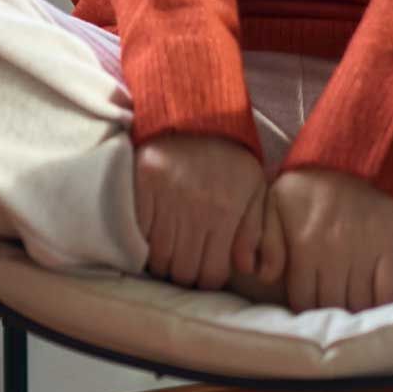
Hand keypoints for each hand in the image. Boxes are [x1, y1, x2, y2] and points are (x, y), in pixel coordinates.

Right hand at [133, 133, 267, 291]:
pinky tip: (152, 233)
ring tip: (169, 248)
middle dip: (185, 274)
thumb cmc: (228, 155)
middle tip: (185, 261)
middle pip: (183, 272)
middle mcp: (197, 208)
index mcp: (226, 211)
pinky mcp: (142, 186)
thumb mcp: (253, 187)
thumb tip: (249, 269)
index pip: (213, 274)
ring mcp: (167, 198)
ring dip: (162, 261)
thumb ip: (254, 230)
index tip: (205, 269)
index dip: (208, 278)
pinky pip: (138, 234)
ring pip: (158, 259)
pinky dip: (142, 241)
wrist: (195, 113)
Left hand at [258, 167, 392, 312]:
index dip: (300, 308)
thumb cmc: (310, 180)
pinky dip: (379, 306)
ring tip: (346, 308)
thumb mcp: (276, 200)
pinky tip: (372, 308)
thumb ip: (267, 240)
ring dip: (351, 312)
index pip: (301, 299)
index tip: (304, 305)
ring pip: (357, 305)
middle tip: (325, 309)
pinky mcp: (388, 249)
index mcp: (304, 247)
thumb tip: (264, 277)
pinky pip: (386, 292)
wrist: (355, 155)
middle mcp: (333, 257)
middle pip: (329, 306)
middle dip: (324, 312)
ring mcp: (363, 255)